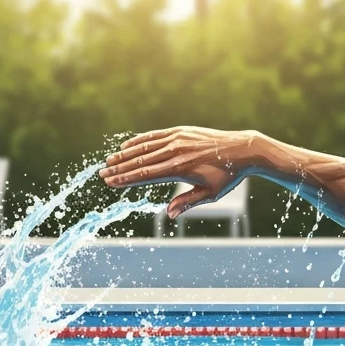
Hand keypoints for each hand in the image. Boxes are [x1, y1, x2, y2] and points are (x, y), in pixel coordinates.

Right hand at [100, 126, 259, 218]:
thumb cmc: (227, 176)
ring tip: (109, 161)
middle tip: (102, 174)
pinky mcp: (180, 131)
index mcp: (181, 169)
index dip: (127, 179)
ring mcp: (177, 139)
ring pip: (145, 147)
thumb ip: (187, 202)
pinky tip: (127, 146)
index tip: (111, 183)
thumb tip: (168, 214)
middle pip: (141, 161)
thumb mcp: (210, 194)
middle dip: (120, 169)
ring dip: (125, 155)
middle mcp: (176, 152)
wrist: (242, 150)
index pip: (146, 175)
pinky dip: (139, 141)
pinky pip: (155, 135)